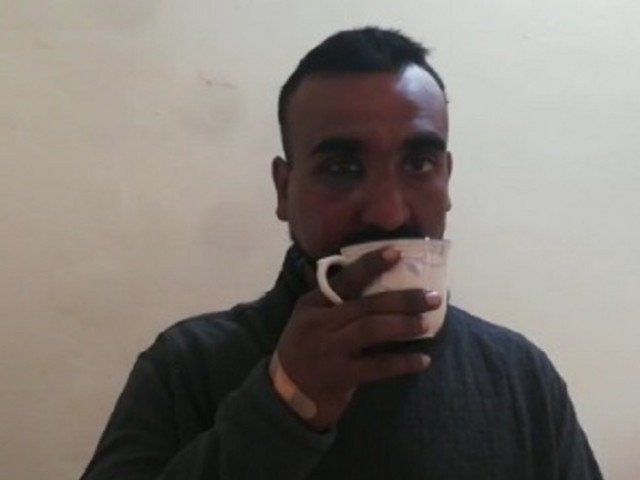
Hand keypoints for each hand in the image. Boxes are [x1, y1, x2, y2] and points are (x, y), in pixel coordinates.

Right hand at [272, 247, 440, 430]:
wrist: (284, 396)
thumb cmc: (305, 350)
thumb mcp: (310, 320)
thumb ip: (335, 303)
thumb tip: (378, 280)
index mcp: (312, 304)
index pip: (345, 280)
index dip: (371, 265)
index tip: (397, 253)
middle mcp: (319, 323)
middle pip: (366, 305)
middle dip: (402, 299)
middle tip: (431, 296)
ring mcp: (328, 350)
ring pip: (372, 330)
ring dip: (403, 325)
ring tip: (426, 323)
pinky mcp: (339, 377)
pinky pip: (377, 367)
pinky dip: (402, 362)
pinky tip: (423, 360)